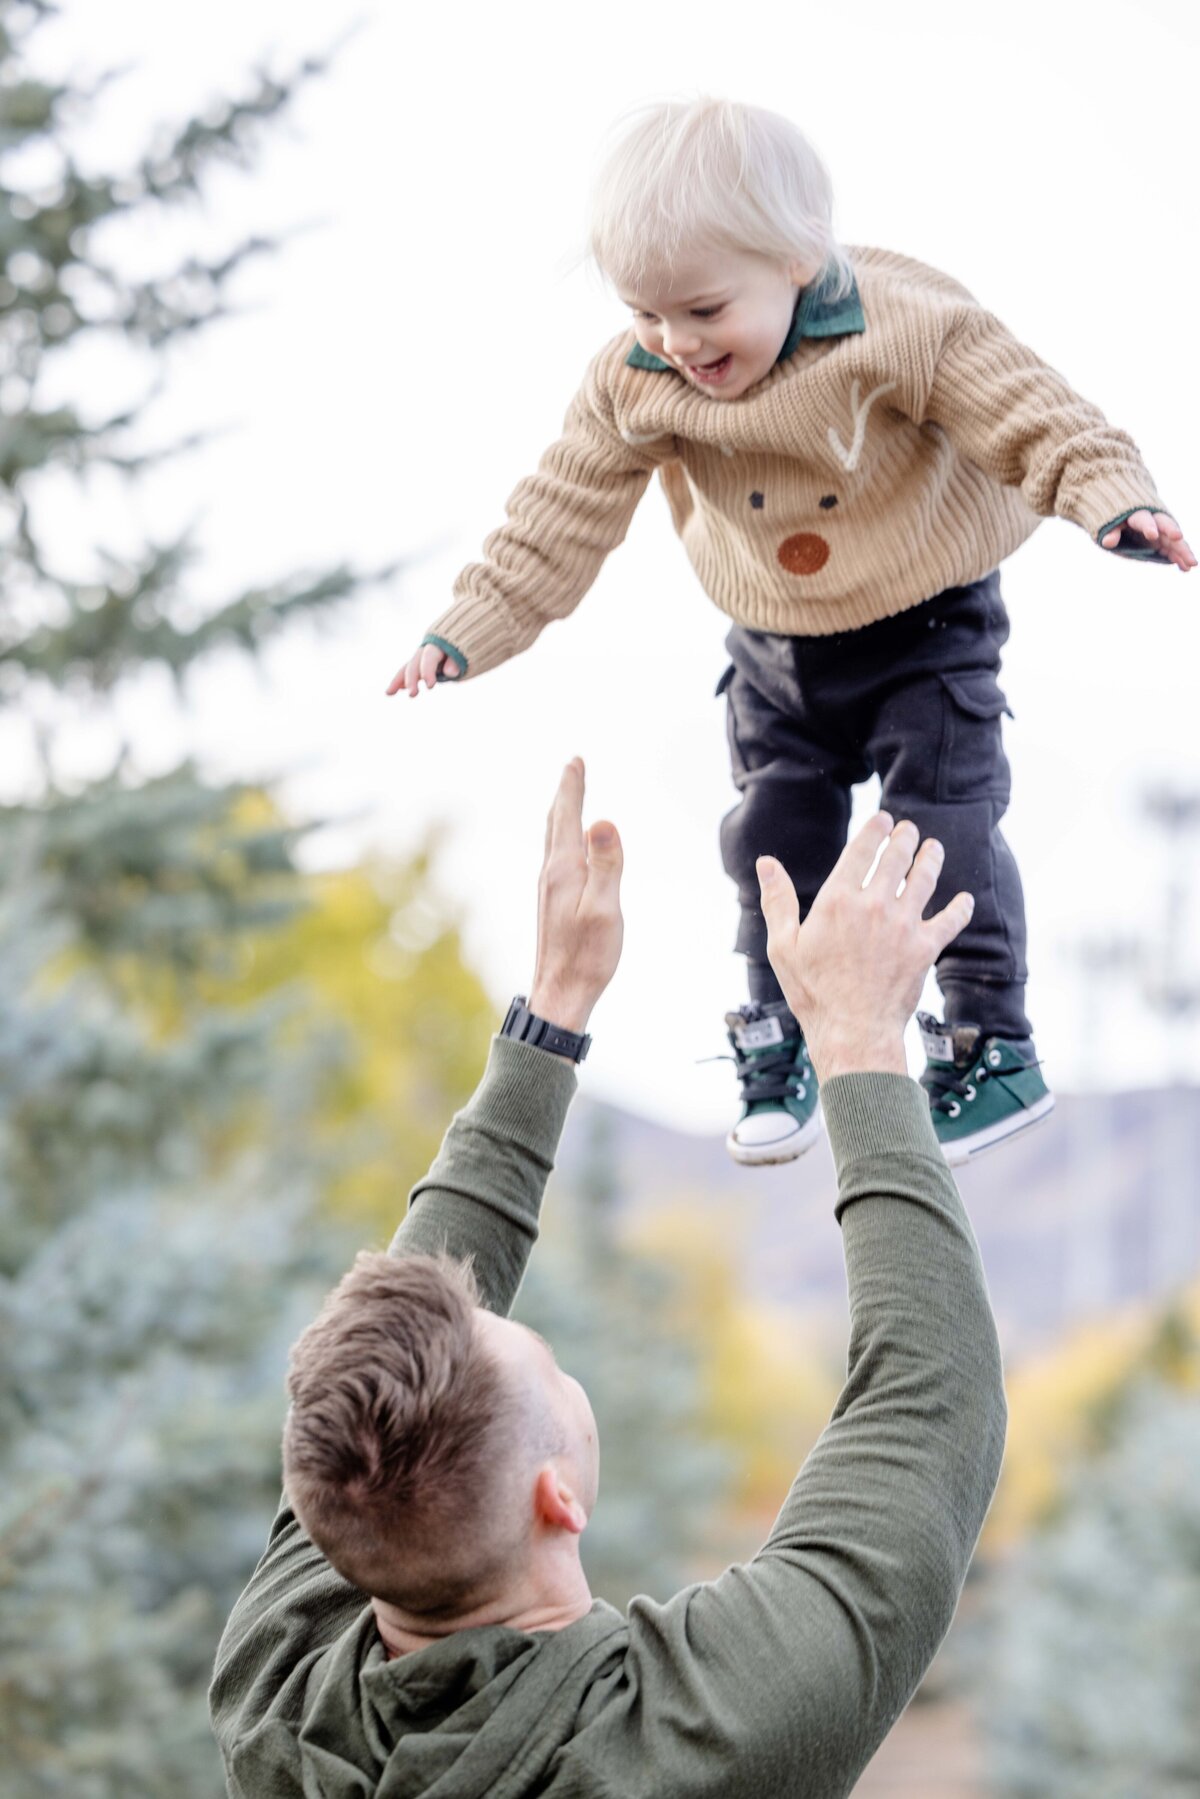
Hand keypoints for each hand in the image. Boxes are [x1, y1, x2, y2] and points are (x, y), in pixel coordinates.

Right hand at [386, 642, 463, 697]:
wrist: (467, 627)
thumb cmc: (469, 640)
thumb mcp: (467, 650)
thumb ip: (457, 661)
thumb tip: (450, 673)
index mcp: (438, 643)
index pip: (429, 658)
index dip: (428, 671)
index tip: (430, 686)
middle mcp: (427, 648)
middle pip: (414, 663)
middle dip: (411, 679)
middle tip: (413, 695)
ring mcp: (424, 655)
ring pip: (408, 667)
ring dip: (399, 680)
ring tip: (389, 693)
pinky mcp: (424, 662)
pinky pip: (411, 670)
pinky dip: (404, 679)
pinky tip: (397, 689)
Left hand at [527, 759, 623, 1033]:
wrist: (560, 995)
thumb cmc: (587, 956)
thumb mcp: (604, 908)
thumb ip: (606, 864)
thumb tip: (603, 820)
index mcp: (563, 871)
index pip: (568, 817)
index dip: (573, 788)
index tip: (575, 761)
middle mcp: (551, 875)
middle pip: (556, 824)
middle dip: (566, 794)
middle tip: (572, 769)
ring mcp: (549, 890)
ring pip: (554, 841)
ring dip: (562, 815)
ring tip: (569, 799)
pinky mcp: (552, 905)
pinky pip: (557, 859)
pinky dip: (563, 839)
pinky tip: (567, 850)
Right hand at [757, 814, 973, 1080]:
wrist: (852, 1031)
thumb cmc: (813, 993)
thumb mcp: (783, 946)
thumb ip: (778, 900)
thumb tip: (765, 863)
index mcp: (837, 901)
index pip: (861, 851)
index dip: (874, 831)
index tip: (883, 819)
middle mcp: (873, 906)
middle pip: (896, 859)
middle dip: (905, 839)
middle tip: (910, 830)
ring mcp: (903, 926)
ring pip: (924, 880)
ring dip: (931, 859)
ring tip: (934, 848)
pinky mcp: (925, 948)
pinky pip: (949, 920)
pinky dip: (960, 908)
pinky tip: (965, 900)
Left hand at [1100, 510, 1194, 570]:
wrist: (1125, 512)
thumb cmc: (1115, 520)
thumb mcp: (1108, 525)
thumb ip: (1111, 532)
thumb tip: (1108, 542)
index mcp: (1136, 515)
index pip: (1143, 519)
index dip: (1148, 526)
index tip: (1152, 535)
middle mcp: (1152, 520)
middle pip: (1165, 525)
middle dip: (1172, 532)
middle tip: (1179, 538)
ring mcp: (1160, 531)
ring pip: (1173, 539)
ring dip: (1182, 550)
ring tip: (1192, 564)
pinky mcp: (1162, 541)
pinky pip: (1172, 550)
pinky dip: (1178, 558)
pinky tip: (1186, 569)